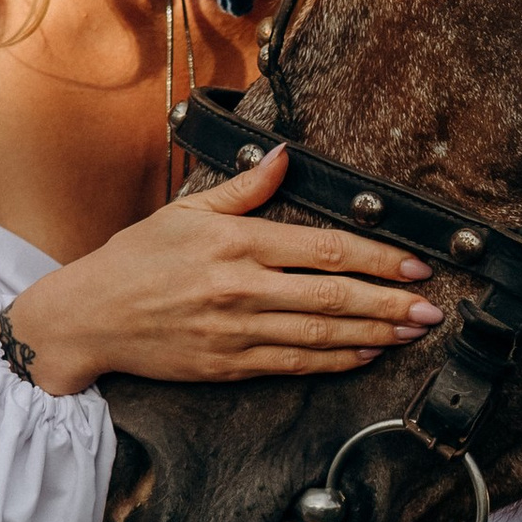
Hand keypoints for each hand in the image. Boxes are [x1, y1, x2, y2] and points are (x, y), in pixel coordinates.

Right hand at [7, 146, 443, 390]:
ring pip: (322, 336)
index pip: (326, 250)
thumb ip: (245, 188)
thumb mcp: (186, 212)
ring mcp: (237, 332)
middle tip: (432, 307)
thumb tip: (285, 156)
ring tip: (411, 332)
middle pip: (334, 298)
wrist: (89, 318)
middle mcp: (242, 289)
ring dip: (374, 335)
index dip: (379, 259)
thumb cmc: (134, 260)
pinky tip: (365, 355)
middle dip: (391, 303)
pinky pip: (295, 364)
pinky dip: (336, 361)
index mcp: (237, 244)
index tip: (415, 264)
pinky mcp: (229, 366)